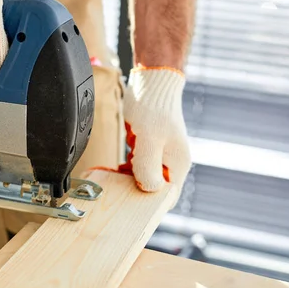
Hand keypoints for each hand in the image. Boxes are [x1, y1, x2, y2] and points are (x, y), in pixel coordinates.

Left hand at [117, 66, 191, 191]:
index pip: (167, 196)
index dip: (148, 204)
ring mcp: (161, 155)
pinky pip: (138, 166)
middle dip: (134, 191)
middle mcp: (171, 162)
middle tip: (114, 188)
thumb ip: (149, 165)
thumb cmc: (153, 107)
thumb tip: (150, 189)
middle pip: (154, 189)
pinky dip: (126, 169)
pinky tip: (114, 167)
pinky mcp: (150, 148)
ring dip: (128, 180)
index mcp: (177, 164)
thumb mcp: (149, 138)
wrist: (151, 83)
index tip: (127, 203)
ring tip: (111, 176)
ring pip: (144, 178)